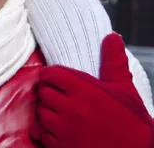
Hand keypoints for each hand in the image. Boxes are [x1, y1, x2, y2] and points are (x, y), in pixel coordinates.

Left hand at [30, 32, 153, 147]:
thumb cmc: (131, 121)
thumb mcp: (124, 87)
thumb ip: (114, 60)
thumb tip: (113, 37)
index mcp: (82, 88)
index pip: (51, 73)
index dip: (50, 74)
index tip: (54, 77)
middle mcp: (70, 108)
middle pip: (43, 92)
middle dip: (48, 91)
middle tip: (57, 94)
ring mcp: (65, 130)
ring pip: (41, 113)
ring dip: (46, 110)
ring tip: (58, 111)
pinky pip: (41, 134)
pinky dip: (45, 131)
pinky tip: (56, 130)